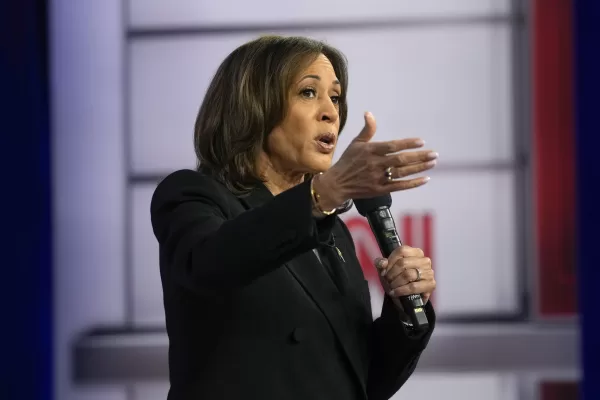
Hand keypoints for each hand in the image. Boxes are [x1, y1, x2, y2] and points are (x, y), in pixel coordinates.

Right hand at [315, 112, 437, 208]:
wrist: (337, 184)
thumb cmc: (347, 162)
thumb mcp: (355, 143)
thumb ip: (367, 130)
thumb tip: (369, 113)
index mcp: (370, 151)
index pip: (392, 146)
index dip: (408, 144)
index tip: (421, 142)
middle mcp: (375, 164)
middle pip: (401, 160)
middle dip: (419, 157)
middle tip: (434, 154)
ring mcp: (378, 178)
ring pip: (403, 173)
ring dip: (419, 168)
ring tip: (432, 163)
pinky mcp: (379, 190)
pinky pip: (399, 186)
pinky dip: (413, 184)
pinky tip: (425, 179)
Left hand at [374, 245, 435, 304]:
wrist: (405, 296)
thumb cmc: (396, 278)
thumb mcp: (386, 269)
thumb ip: (381, 263)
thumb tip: (383, 263)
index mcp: (415, 252)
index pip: (401, 251)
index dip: (390, 261)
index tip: (384, 271)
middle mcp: (424, 260)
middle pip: (403, 263)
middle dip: (392, 274)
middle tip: (387, 280)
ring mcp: (429, 272)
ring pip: (409, 274)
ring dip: (396, 282)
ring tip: (391, 287)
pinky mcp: (431, 284)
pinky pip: (414, 287)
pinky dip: (402, 290)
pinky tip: (395, 292)